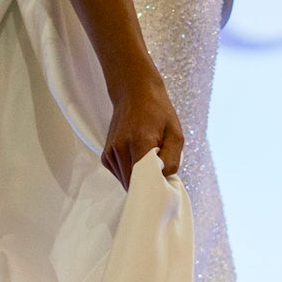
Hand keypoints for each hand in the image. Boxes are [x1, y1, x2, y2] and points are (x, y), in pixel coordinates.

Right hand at [101, 66, 183, 185]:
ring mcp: (110, 153)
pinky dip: (130, 173)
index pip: (144, 180)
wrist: (134, 93)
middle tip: (160, 172)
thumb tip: (163, 180)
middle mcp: (120, 149)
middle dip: (148, 184)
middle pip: (134, 184)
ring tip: (148, 160)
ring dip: (139, 178)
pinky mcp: (106, 156)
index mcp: (139, 142)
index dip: (155, 187)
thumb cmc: (158, 112)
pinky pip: (120, 175)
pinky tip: (138, 158)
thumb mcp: (176, 134)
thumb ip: (172, 160)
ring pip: (126, 182)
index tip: (165, 186)